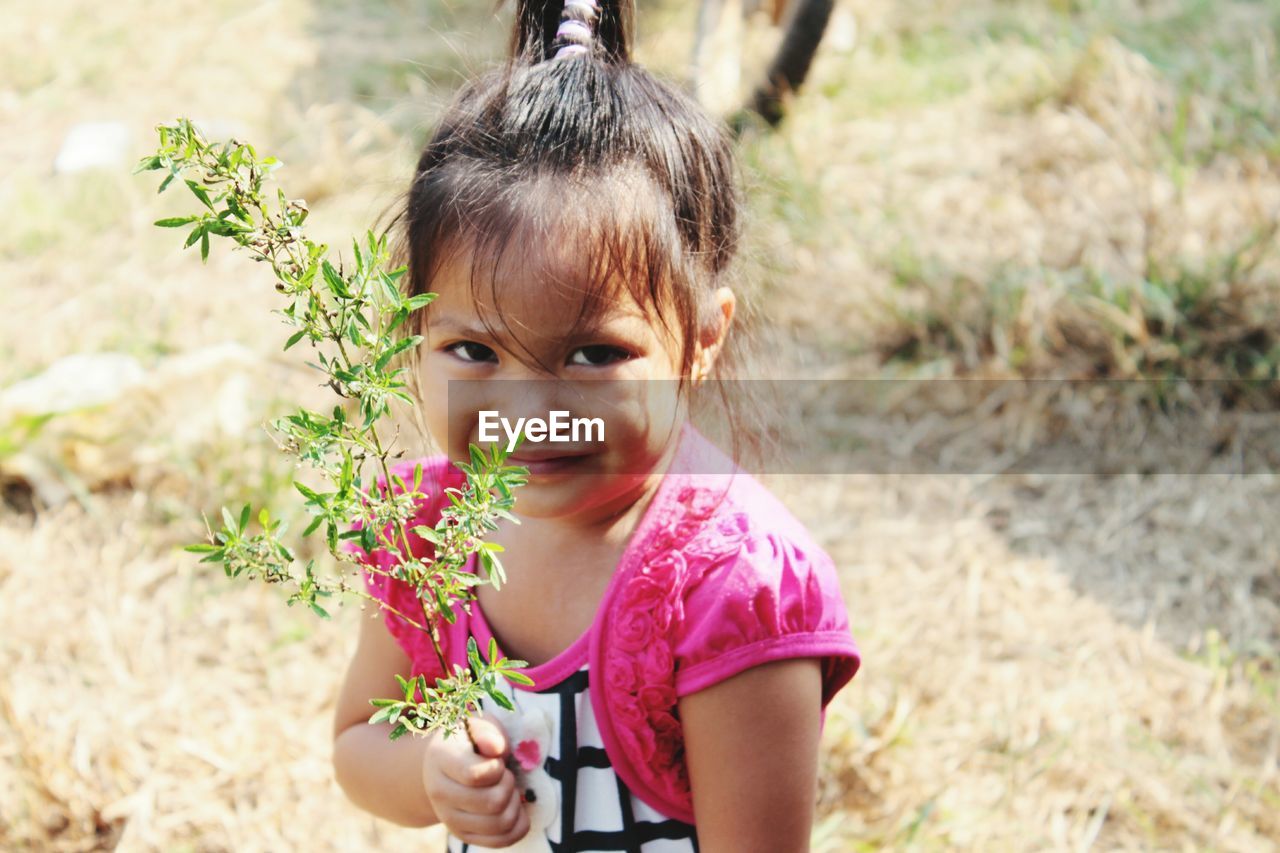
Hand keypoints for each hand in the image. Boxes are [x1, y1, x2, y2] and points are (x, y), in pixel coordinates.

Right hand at [421, 713, 530, 846]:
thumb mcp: (476, 725)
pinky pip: (500, 840)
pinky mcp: (463, 834)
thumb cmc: (467, 741)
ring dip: (515, 804)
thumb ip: (487, 732)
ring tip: (508, 789)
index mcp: (440, 760)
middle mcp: (439, 793)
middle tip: (505, 774)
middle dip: (509, 785)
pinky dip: (518, 825)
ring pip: (499, 823)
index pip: (475, 776)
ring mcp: (450, 818)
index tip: (498, 760)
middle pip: (492, 803)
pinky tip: (515, 808)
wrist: (444, 766)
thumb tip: (496, 748)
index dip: (497, 768)